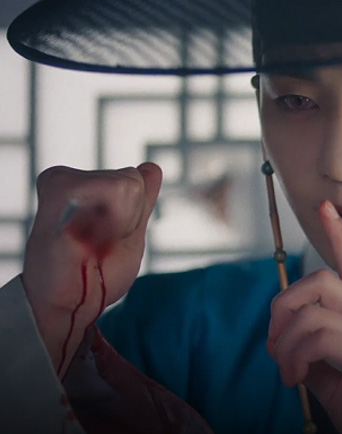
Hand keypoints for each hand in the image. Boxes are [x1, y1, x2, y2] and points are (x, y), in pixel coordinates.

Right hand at [21, 163, 161, 376]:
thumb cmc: (96, 275)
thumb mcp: (128, 234)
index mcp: (83, 185)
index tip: (108, 238)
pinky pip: (115, 189)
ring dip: (121, 224)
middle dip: (130, 217)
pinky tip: (86, 240)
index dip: (134, 215)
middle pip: (133, 180)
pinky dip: (113, 223)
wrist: (70, 305)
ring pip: (128, 184)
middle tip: (100, 244)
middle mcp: (68, 177)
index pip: (137, 179)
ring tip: (92, 243)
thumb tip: (152, 167)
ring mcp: (62, 182)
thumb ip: (141, 200)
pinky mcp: (59, 190)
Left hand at [267, 200, 341, 433]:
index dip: (339, 234)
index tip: (326, 207)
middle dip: (285, 303)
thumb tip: (284, 345)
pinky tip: (294, 377)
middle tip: (275, 339)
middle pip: (321, 280)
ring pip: (314, 310)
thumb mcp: (333, 374)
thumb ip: (312, 353)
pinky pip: (319, 337)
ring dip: (286, 339)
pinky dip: (295, 356)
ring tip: (284, 367)